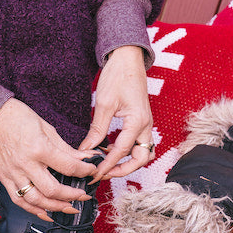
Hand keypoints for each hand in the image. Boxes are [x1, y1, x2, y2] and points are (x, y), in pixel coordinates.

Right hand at [0, 98, 97, 218]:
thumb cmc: (18, 117)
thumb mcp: (47, 128)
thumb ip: (66, 148)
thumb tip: (85, 158)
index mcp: (39, 148)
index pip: (68, 167)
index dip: (84, 171)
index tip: (91, 171)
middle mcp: (26, 164)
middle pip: (52, 190)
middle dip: (72, 195)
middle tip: (84, 195)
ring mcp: (14, 173)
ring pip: (35, 200)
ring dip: (55, 207)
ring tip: (68, 208)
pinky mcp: (5, 178)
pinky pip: (19, 200)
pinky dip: (33, 210)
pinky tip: (46, 213)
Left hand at [80, 45, 152, 180]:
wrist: (128, 58)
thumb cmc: (118, 76)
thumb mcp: (104, 103)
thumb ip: (97, 129)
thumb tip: (86, 149)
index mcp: (138, 121)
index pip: (122, 151)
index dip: (107, 165)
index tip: (94, 174)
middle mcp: (145, 125)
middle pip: (141, 158)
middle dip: (124, 170)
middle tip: (103, 174)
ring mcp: (144, 124)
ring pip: (141, 152)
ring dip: (125, 161)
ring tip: (104, 163)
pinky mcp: (140, 121)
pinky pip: (136, 143)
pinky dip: (124, 151)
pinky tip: (107, 149)